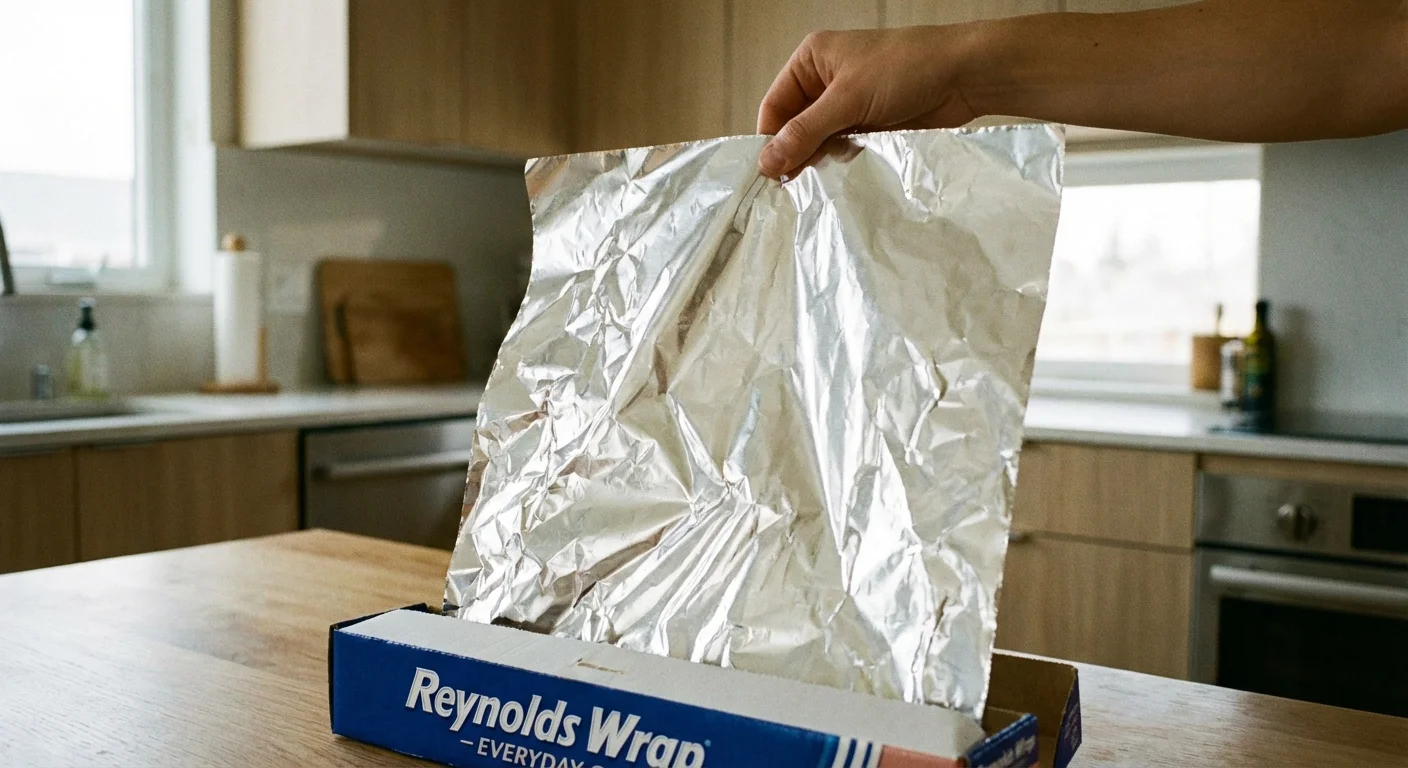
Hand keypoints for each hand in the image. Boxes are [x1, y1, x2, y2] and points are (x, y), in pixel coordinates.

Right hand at [756, 26, 979, 177]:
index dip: (769, 140)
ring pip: (819, 141)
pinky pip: (843, 149)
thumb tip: (767, 162)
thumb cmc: (906, 68)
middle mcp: (826, 80)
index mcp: (812, 60)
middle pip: (794, 127)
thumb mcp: (848, 99)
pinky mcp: (869, 124)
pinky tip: (841, 178)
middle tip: (792, 189)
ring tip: (819, 184)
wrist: (964, 75)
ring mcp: (849, 104)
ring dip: (820, 161)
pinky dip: (840, 164)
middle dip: (795, 154)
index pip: (774, 106)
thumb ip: (805, 132)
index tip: (769, 176)